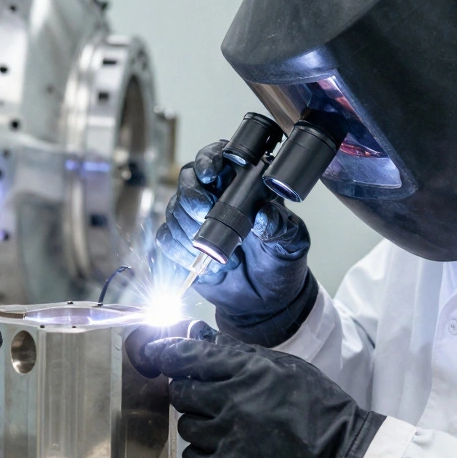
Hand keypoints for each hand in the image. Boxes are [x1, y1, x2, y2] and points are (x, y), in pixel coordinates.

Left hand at [144, 333, 383, 457]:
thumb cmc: (319, 411)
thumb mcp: (286, 368)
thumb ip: (240, 353)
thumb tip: (203, 337)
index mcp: (248, 372)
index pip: (189, 357)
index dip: (167, 353)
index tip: (157, 352)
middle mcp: (233, 404)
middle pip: (181, 391)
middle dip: (188, 390)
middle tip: (208, 396)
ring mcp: (227, 441)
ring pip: (187, 425)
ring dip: (201, 423)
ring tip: (231, 426)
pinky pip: (194, 456)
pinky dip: (207, 452)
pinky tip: (231, 449)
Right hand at [152, 141, 314, 343]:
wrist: (265, 300)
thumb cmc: (280, 263)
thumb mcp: (291, 243)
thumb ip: (280, 227)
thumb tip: (264, 214)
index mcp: (241, 184)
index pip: (217, 157)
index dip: (208, 160)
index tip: (210, 175)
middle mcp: (214, 196)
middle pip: (187, 180)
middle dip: (191, 196)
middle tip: (204, 213)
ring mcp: (195, 219)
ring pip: (174, 208)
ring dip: (186, 228)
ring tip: (210, 249)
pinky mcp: (181, 242)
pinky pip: (166, 237)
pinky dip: (177, 249)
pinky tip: (197, 260)